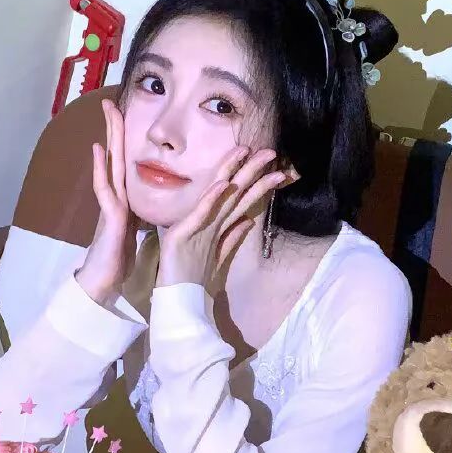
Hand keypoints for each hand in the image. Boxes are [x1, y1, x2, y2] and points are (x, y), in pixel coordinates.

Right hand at [75, 99, 138, 305]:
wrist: (102, 285)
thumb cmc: (117, 262)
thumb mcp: (132, 233)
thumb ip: (135, 217)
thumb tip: (141, 209)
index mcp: (124, 201)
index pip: (125, 165)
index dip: (125, 142)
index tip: (125, 117)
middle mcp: (115, 198)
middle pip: (115, 157)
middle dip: (114, 129)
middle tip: (110, 102)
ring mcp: (110, 205)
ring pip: (110, 165)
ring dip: (109, 138)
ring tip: (108, 113)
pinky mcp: (109, 218)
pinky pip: (105, 189)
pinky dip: (100, 169)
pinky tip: (99, 150)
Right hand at [156, 146, 293, 290]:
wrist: (176, 300)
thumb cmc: (192, 279)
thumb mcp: (217, 258)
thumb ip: (231, 239)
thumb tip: (247, 222)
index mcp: (216, 226)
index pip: (240, 200)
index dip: (257, 183)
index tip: (275, 168)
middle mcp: (207, 222)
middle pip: (233, 192)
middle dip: (252, 171)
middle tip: (271, 152)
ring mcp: (195, 226)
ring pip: (220, 197)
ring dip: (235, 175)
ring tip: (249, 155)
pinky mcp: (183, 235)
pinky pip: (201, 215)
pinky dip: (211, 200)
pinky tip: (222, 185)